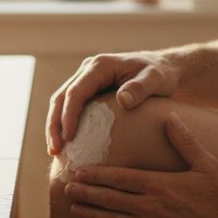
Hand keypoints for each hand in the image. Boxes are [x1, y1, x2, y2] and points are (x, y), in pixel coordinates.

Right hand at [45, 50, 178, 154]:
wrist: (163, 69)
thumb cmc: (161, 74)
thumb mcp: (156, 79)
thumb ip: (140, 88)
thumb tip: (122, 100)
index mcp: (100, 66)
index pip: (76, 91)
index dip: (69, 115)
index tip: (68, 138)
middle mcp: (88, 70)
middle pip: (61, 97)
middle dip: (54, 124)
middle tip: (54, 151)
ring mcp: (86, 79)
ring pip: (61, 102)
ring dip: (55, 126)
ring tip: (55, 152)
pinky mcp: (89, 90)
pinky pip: (70, 107)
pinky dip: (64, 124)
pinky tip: (66, 145)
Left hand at [63, 114, 217, 217]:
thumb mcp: (206, 164)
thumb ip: (185, 141)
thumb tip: (169, 116)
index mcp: (160, 185)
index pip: (119, 178)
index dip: (96, 175)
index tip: (78, 171)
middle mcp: (151, 208)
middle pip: (110, 199)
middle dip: (86, 193)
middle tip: (66, 188)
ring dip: (91, 215)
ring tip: (73, 209)